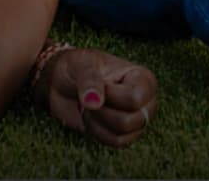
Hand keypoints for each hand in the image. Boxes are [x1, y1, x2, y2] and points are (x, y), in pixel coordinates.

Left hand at [38, 48, 157, 147]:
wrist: (62, 83)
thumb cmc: (78, 66)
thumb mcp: (82, 64)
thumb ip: (90, 80)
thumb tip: (95, 102)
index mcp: (143, 78)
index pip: (135, 98)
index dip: (111, 96)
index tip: (99, 83)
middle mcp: (145, 100)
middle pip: (128, 121)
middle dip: (102, 112)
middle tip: (92, 97)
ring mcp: (137, 119)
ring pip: (119, 135)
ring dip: (97, 122)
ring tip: (91, 105)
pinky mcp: (125, 134)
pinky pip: (113, 142)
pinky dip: (97, 132)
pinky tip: (92, 117)